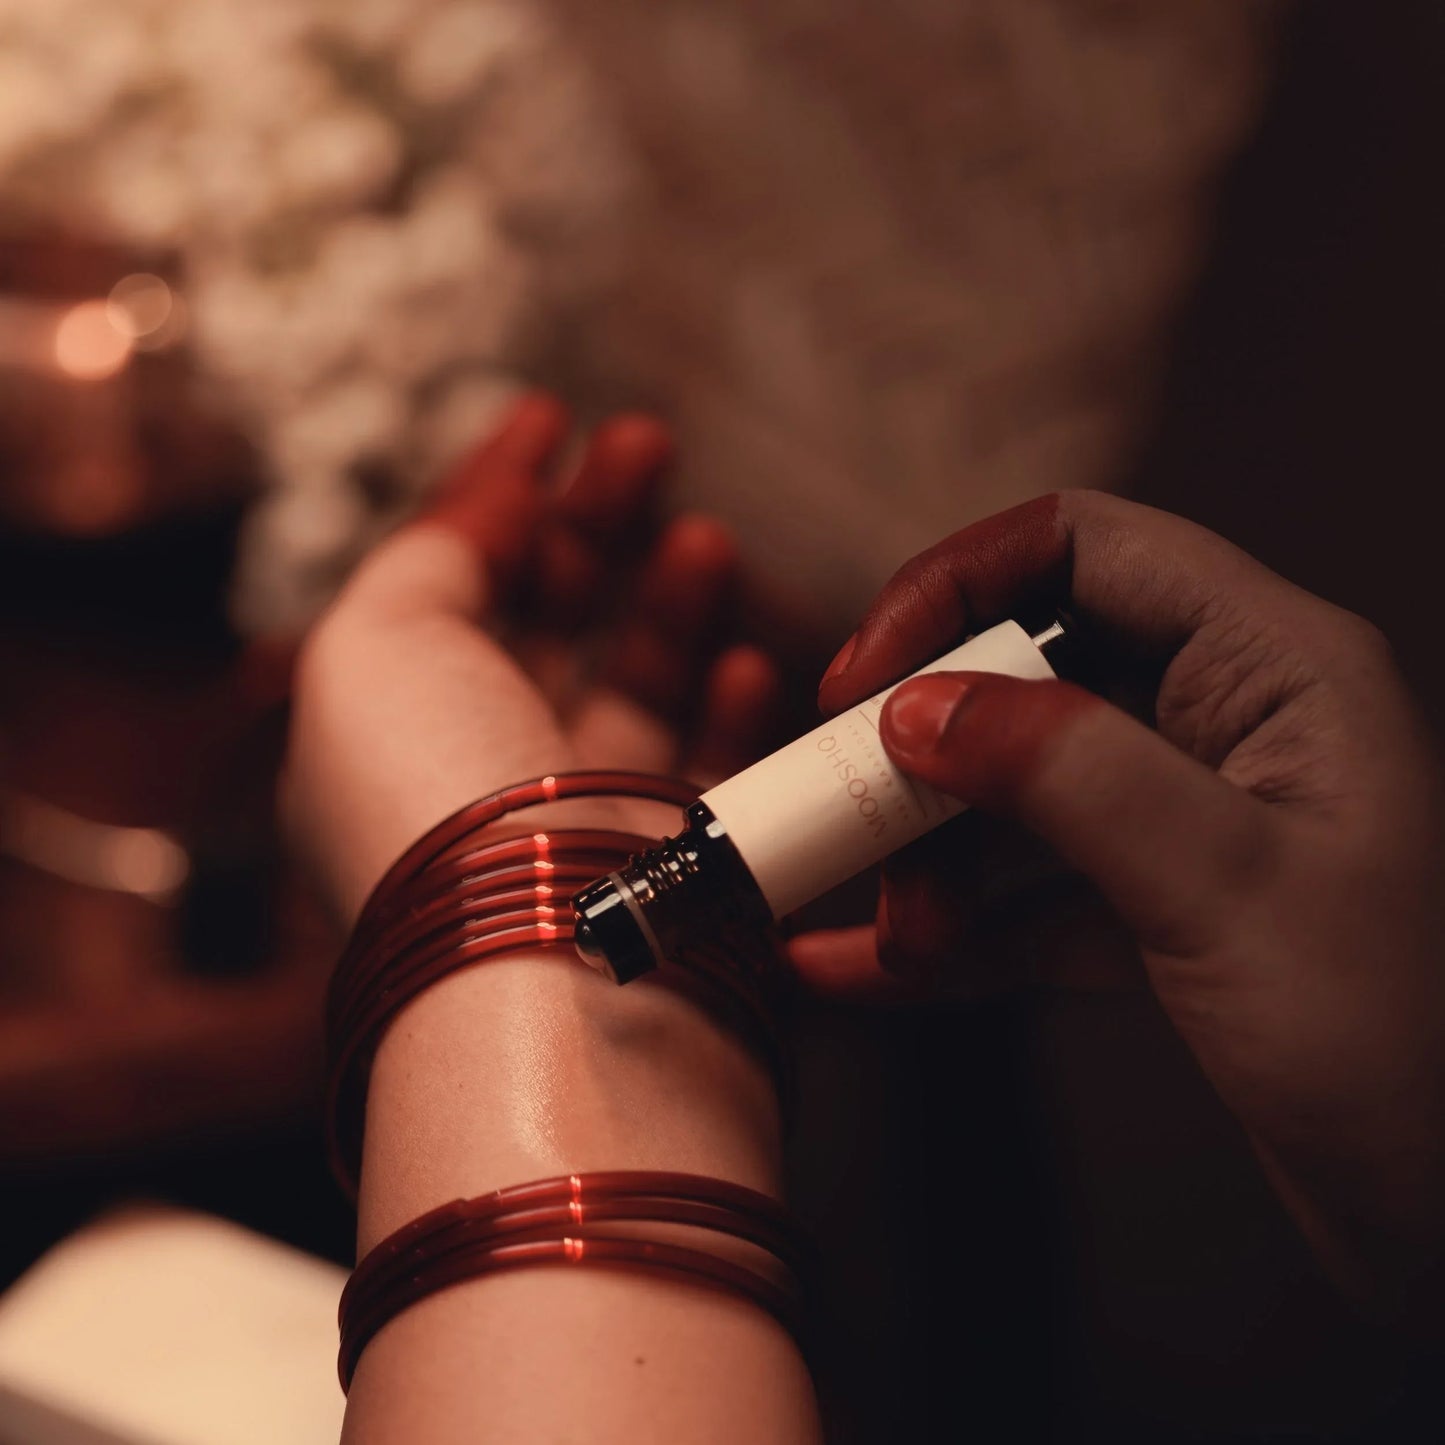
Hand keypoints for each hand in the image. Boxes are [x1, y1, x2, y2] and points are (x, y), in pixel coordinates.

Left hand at [285, 393, 777, 920]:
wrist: (543, 980)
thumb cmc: (439, 810)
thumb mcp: (373, 647)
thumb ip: (430, 557)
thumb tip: (494, 505)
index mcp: (394, 727)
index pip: (447, 583)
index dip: (492, 492)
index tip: (552, 416)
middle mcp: (483, 775)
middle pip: (546, 618)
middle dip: (594, 521)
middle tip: (648, 444)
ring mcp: (580, 818)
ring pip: (633, 682)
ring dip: (669, 601)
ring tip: (703, 541)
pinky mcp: (670, 861)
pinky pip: (710, 763)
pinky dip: (730, 705)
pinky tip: (746, 665)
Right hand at [795, 489, 1444, 1330]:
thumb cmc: (1411, 1048)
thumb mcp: (1225, 886)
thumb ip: (1067, 773)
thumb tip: (915, 707)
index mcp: (1274, 665)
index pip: (1082, 548)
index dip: (954, 589)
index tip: (858, 681)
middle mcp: (1228, 725)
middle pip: (1030, 674)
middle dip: (925, 748)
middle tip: (844, 817)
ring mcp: (1190, 824)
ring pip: (1018, 793)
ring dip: (932, 856)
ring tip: (893, 937)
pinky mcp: (1164, 916)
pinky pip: (1030, 898)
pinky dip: (955, 932)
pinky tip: (865, 970)